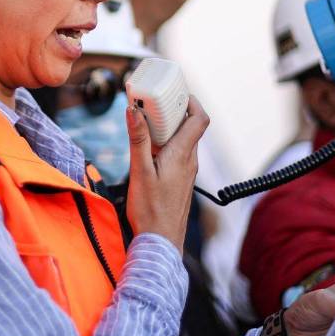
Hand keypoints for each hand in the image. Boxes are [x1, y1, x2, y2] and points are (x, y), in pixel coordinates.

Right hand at [124, 96, 208, 251]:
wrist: (160, 243)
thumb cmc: (150, 210)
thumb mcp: (140, 171)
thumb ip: (138, 139)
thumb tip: (134, 110)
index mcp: (183, 154)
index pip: (200, 119)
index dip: (192, 101)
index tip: (175, 92)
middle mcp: (190, 161)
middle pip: (190, 127)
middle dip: (174, 111)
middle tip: (153, 103)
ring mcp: (187, 172)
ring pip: (183, 141)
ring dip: (169, 128)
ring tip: (147, 124)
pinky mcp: (180, 182)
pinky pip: (178, 155)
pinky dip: (167, 144)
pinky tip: (149, 151)